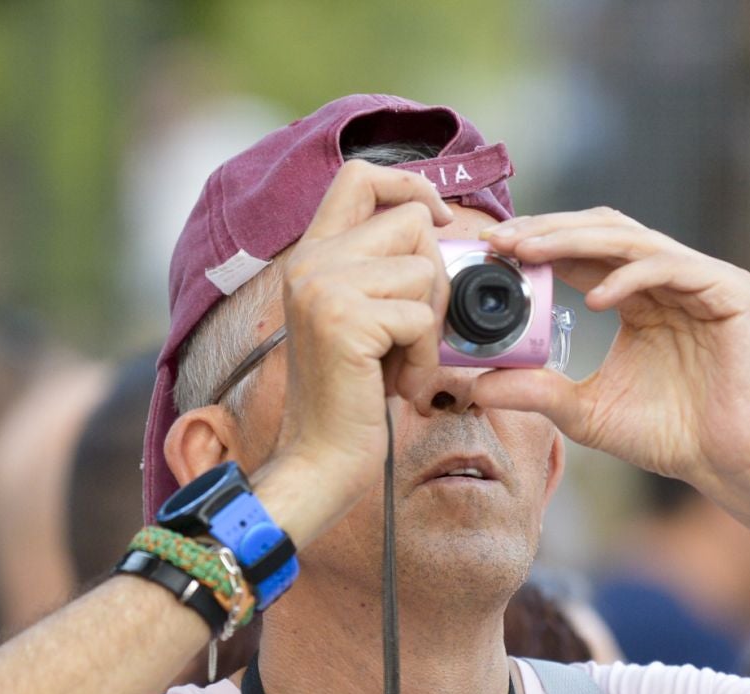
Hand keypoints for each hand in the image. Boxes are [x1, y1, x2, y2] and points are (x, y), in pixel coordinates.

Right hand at [262, 161, 453, 539]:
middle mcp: (310, 262)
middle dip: (436, 279)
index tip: (439, 220)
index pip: (360, 176)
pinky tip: (400, 385)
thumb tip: (437, 227)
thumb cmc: (349, 399)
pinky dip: (425, 357)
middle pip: (412, 223)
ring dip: (431, 326)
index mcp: (310, 255)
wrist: (319, 461)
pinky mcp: (345, 319)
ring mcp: (323, 287)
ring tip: (402, 365)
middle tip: (418, 334)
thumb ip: (380, 272)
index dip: (410, 184)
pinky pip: (422, 317)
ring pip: (425, 270)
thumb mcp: (359, 321)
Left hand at [473, 209, 749, 499]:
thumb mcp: (583, 412)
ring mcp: (700, 279)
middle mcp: (667, 278)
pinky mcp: (729, 291)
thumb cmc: (665, 437)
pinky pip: (670, 267)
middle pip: (602, 231)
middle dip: (548, 231)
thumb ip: (536, 392)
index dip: (537, 244)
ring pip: (630, 239)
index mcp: (636, 296)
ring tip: (529, 253)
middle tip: (501, 241)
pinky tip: (594, 299)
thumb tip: (478, 387)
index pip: (581, 252)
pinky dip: (628, 277)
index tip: (491, 250)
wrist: (724, 462)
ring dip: (575, 241)